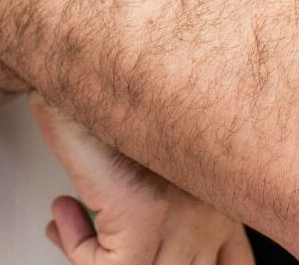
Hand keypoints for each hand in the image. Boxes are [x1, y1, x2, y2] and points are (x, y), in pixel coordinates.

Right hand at [30, 94, 252, 264]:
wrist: (98, 54)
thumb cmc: (124, 85)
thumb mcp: (154, 138)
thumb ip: (162, 182)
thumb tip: (131, 209)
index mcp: (222, 193)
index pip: (234, 263)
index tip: (143, 253)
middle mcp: (211, 212)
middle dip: (136, 262)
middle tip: (103, 247)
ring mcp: (180, 221)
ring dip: (97, 257)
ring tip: (74, 227)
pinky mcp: (141, 223)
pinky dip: (76, 249)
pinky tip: (64, 216)